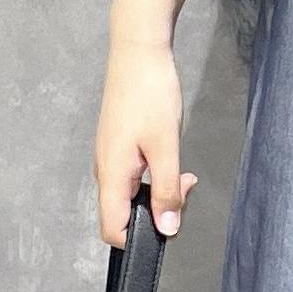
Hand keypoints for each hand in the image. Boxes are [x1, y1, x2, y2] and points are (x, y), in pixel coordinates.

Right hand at [93, 32, 198, 247]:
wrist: (138, 51)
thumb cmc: (150, 93)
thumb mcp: (166, 146)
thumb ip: (167, 190)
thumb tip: (168, 229)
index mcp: (111, 175)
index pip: (113, 230)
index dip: (140, 239)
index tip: (172, 221)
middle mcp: (106, 170)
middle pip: (124, 215)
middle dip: (158, 212)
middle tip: (186, 187)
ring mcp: (112, 157)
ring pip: (132, 195)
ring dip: (161, 192)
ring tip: (185, 173)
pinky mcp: (120, 146)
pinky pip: (135, 176)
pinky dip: (156, 176)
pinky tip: (172, 159)